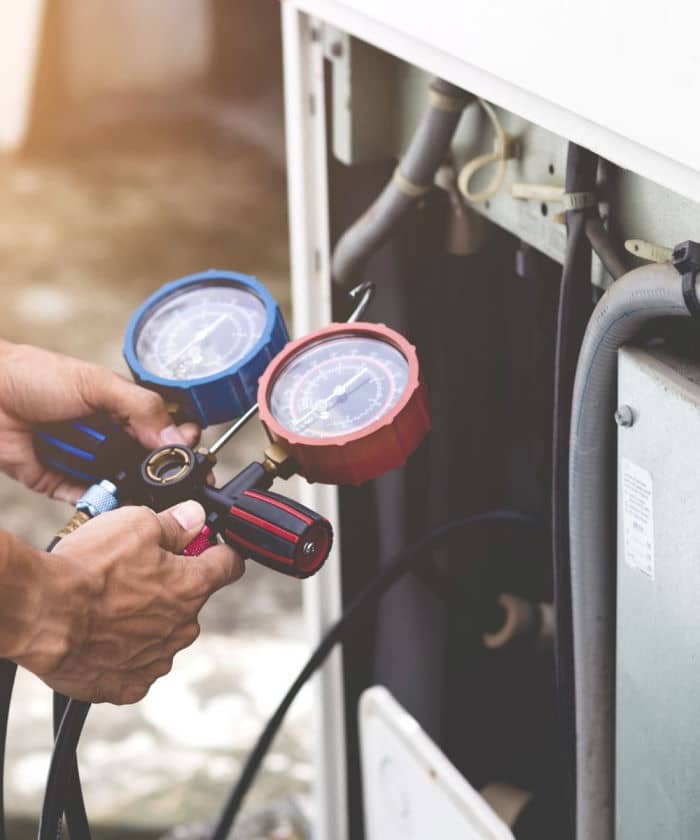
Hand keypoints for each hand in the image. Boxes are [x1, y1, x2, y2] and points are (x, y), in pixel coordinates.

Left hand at [0, 340, 197, 501]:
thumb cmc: (35, 376)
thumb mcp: (98, 384)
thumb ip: (141, 408)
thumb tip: (177, 437)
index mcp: (122, 410)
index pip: (163, 431)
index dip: (180, 446)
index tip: (193, 459)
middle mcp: (107, 437)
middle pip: (146, 464)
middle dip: (160, 475)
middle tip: (174, 485)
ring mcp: (85, 461)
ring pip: (121, 485)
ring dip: (133, 493)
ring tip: (146, 497)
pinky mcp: (60, 482)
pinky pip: (88, 500)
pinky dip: (101, 505)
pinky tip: (114, 506)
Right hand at [13, 500, 242, 703]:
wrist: (43, 613)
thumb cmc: (89, 569)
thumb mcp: (137, 524)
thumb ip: (175, 522)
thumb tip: (195, 516)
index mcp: (192, 586)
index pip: (229, 565)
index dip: (218, 552)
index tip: (207, 547)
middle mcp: (183, 627)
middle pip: (190, 600)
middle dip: (170, 585)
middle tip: (134, 572)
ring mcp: (157, 659)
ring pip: (163, 633)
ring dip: (146, 620)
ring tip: (109, 604)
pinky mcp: (128, 685)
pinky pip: (137, 666)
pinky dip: (124, 653)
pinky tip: (102, 636)